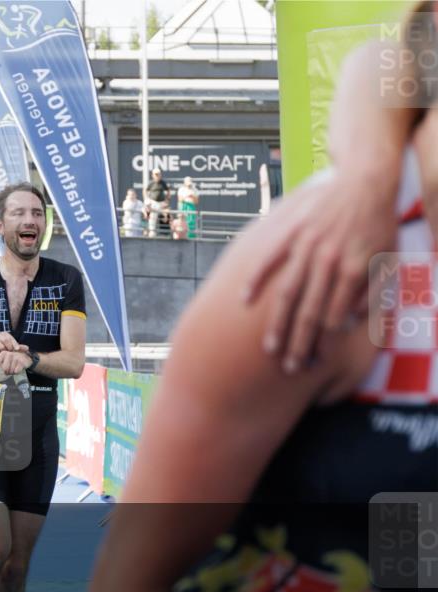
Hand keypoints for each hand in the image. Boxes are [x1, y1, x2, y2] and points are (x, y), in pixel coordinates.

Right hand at [0, 332, 27, 357]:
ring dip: (3, 351)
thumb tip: (27, 348)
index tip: (17, 349)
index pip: (11, 338)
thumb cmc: (1, 346)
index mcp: (5, 334)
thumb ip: (18, 347)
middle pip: (6, 341)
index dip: (14, 344)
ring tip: (3, 353)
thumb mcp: (10, 345)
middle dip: (8, 348)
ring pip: (1, 346)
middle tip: (9, 352)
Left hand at [0, 350, 32, 379]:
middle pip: (4, 369)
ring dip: (12, 372)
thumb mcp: (6, 360)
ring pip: (10, 371)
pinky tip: (18, 368)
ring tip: (14, 368)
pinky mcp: (21, 362)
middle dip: (6, 372)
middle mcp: (9, 354)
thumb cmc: (14, 360)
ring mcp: (16, 357)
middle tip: (9, 371)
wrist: (27, 357)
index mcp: (3, 353)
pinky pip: (16, 371)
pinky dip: (17, 372)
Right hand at [242, 170, 398, 371]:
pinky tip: (244, 300)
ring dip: (278, 324)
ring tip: (269, 348)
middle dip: (300, 344)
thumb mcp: (388, 259)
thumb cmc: (379, 225)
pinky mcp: (291, 233)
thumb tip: (349, 322)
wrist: (366, 182)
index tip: (316, 364)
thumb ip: (371, 292)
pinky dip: (256, 279)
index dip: (325, 344)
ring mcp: (306, 247)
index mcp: (354, 270)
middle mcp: (327, 262)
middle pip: (309, 313)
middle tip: (290, 368)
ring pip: (288, 293)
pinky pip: (269, 259)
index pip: (335, 318)